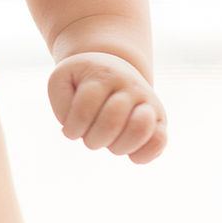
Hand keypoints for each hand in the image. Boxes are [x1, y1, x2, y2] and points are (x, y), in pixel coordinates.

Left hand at [48, 52, 167, 163]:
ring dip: (118, 147)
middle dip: (93, 140)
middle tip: (91, 136)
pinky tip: (130, 153)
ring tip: (111, 143)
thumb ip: (61, 103)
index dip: (73, 127)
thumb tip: (73, 130)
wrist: (114, 68)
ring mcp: (148, 101)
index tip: (71, 130)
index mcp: (103, 74)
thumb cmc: (84, 82)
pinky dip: (144, 154)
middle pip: (111, 122)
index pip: (85, 108)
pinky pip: (160, 141)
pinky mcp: (160, 119)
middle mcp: (130, 85)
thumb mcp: (63, 81)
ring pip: (140, 129)